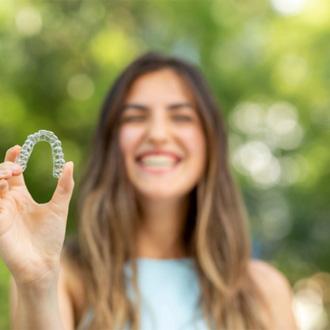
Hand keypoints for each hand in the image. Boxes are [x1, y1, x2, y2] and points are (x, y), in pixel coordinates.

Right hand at [0, 145, 74, 287]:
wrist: (44, 262)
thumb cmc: (50, 236)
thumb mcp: (59, 207)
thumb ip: (64, 186)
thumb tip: (69, 163)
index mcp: (21, 197)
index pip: (12, 172)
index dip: (12, 158)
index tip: (19, 147)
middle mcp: (8, 202)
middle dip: (3, 167)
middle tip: (16, 169)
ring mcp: (0, 213)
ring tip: (7, 177)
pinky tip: (2, 188)